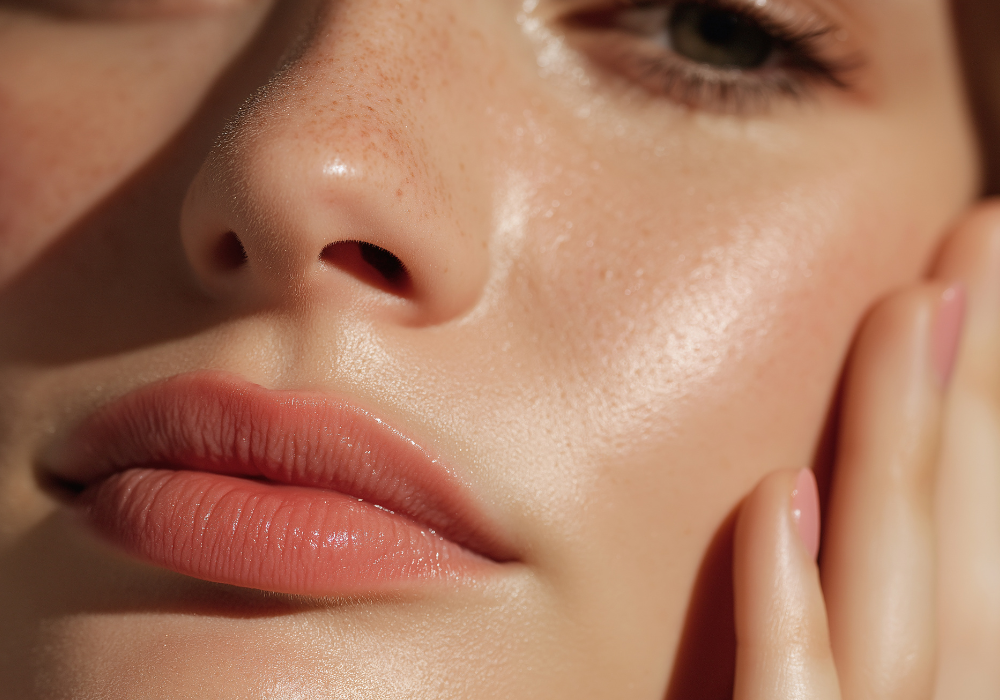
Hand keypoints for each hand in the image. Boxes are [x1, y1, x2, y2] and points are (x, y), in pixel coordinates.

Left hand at [731, 201, 999, 698]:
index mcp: (945, 688)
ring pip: (905, 618)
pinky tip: (776, 495)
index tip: (976, 278)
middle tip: (985, 232)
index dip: (993, 415)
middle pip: (965, 559)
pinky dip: (793, 620)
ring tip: (915, 304)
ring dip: (908, 455)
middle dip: (985, 395)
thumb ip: (833, 613)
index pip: (984, 556)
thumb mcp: (820, 687)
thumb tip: (808, 484)